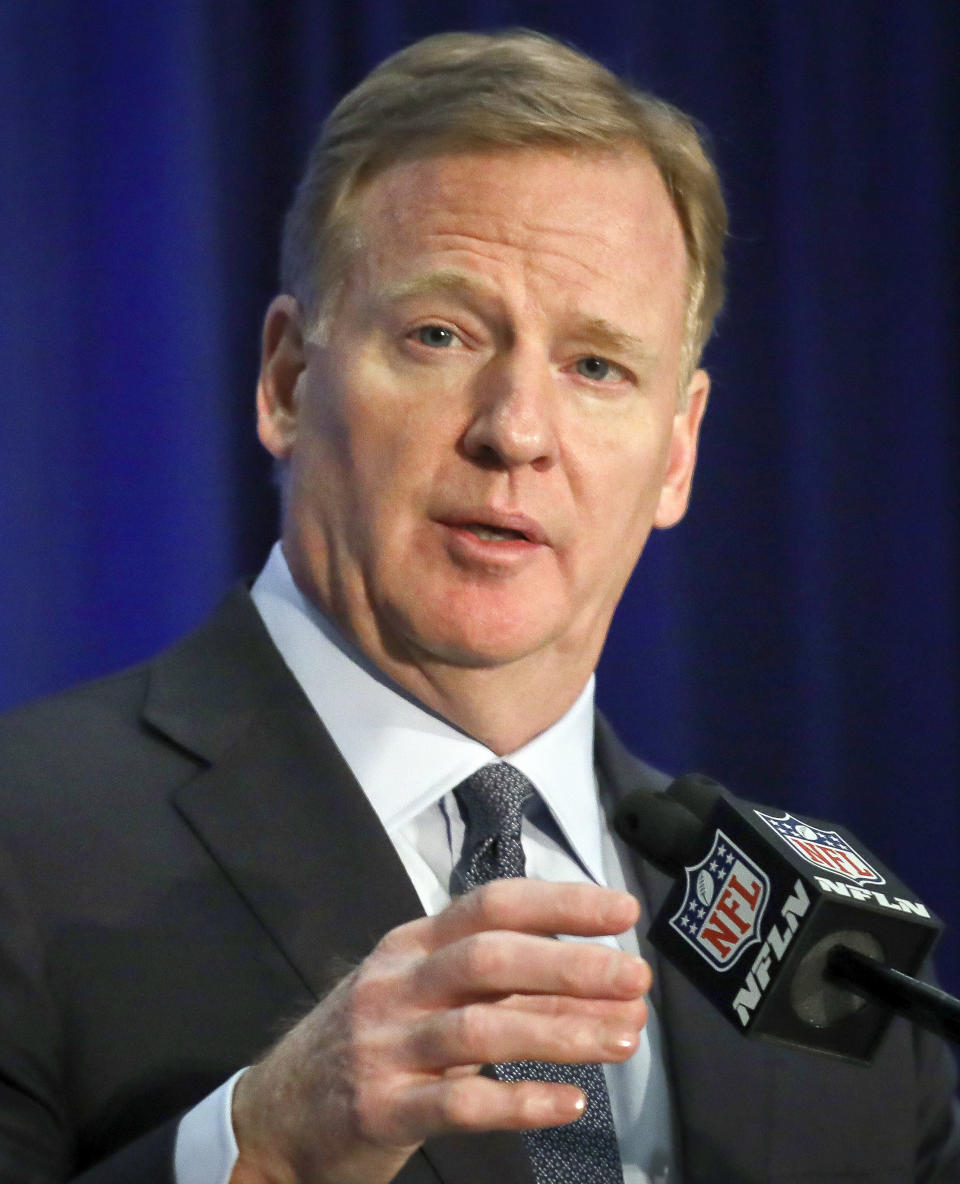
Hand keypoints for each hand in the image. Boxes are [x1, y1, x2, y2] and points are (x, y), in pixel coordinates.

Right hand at [230, 879, 648, 1183]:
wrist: (274, 1116)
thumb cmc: (368, 1045)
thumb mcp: (417, 994)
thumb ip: (492, 984)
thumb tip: (593, 979)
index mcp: (412, 944)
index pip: (492, 904)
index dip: (560, 903)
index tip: (623, 910)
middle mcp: (397, 983)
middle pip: (490, 957)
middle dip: (571, 964)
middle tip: (636, 978)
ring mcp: (385, 1045)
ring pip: (481, 1026)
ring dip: (561, 1031)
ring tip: (623, 1039)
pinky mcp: (380, 1109)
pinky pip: (460, 1102)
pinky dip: (520, 1100)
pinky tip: (569, 1102)